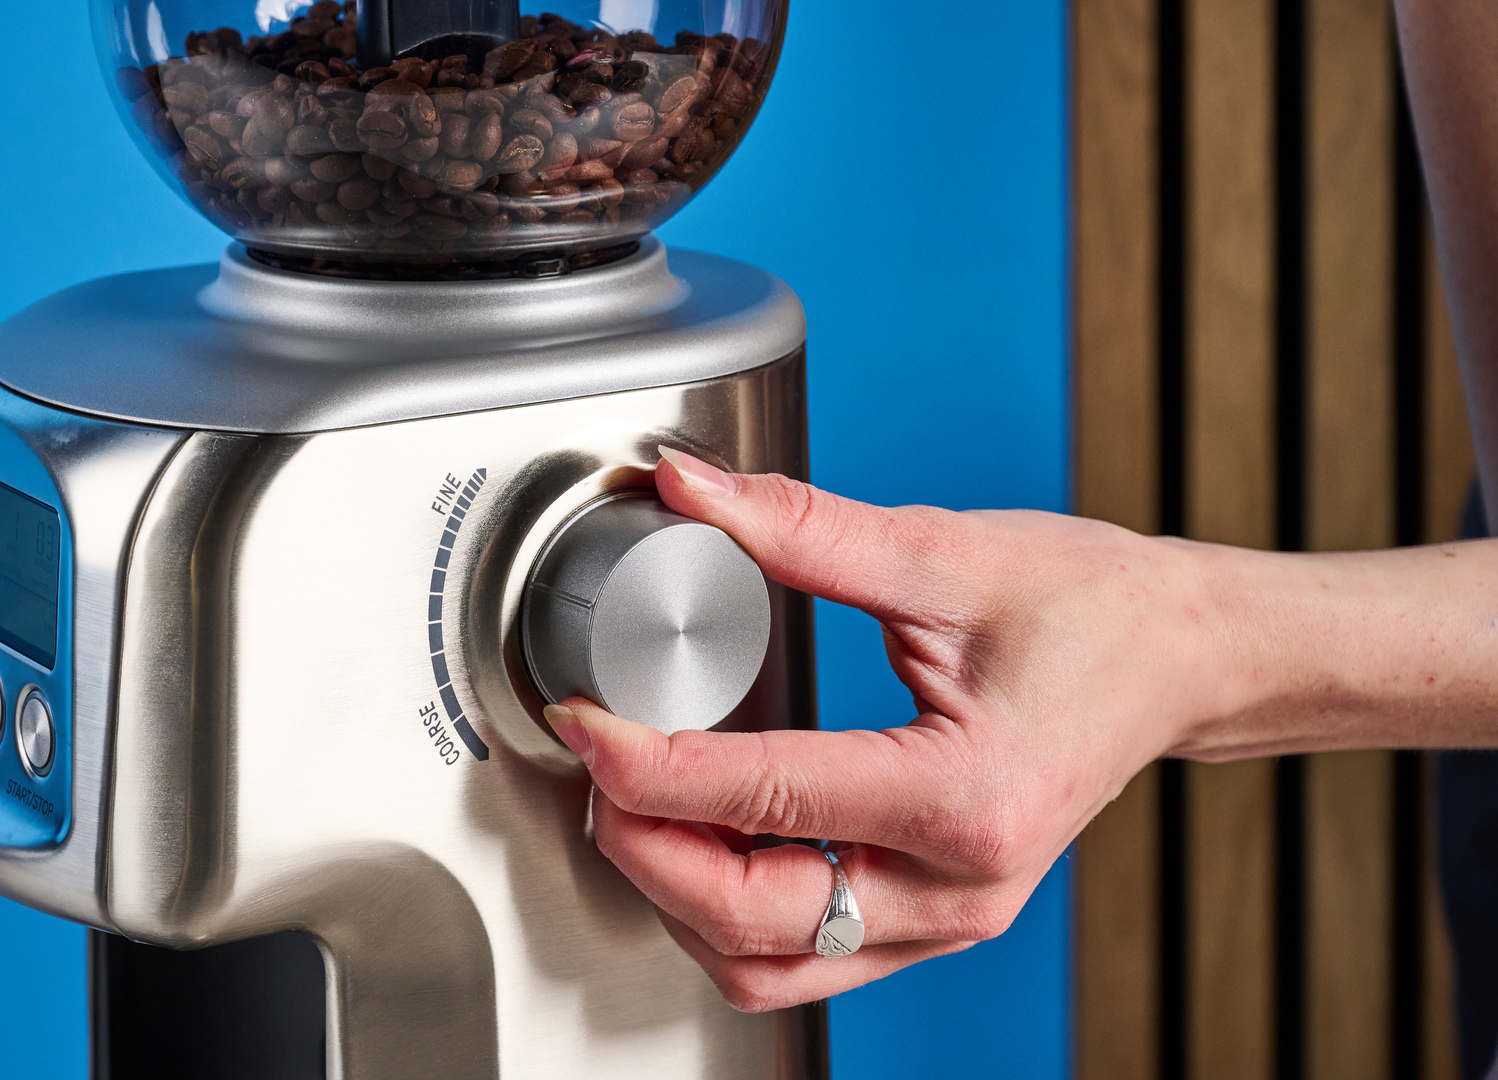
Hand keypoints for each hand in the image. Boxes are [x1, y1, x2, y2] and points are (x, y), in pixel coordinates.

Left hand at [542, 447, 1246, 1010]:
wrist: (1183, 658)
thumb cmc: (1092, 608)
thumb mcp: (946, 553)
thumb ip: (801, 527)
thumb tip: (689, 488)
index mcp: (964, 795)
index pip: (766, 799)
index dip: (649, 765)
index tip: (585, 719)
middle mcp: (959, 884)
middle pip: (751, 918)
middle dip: (647, 848)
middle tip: (595, 767)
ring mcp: (951, 918)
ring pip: (769, 964)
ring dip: (678, 900)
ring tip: (634, 806)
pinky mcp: (938, 919)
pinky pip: (806, 957)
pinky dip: (729, 916)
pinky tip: (698, 842)